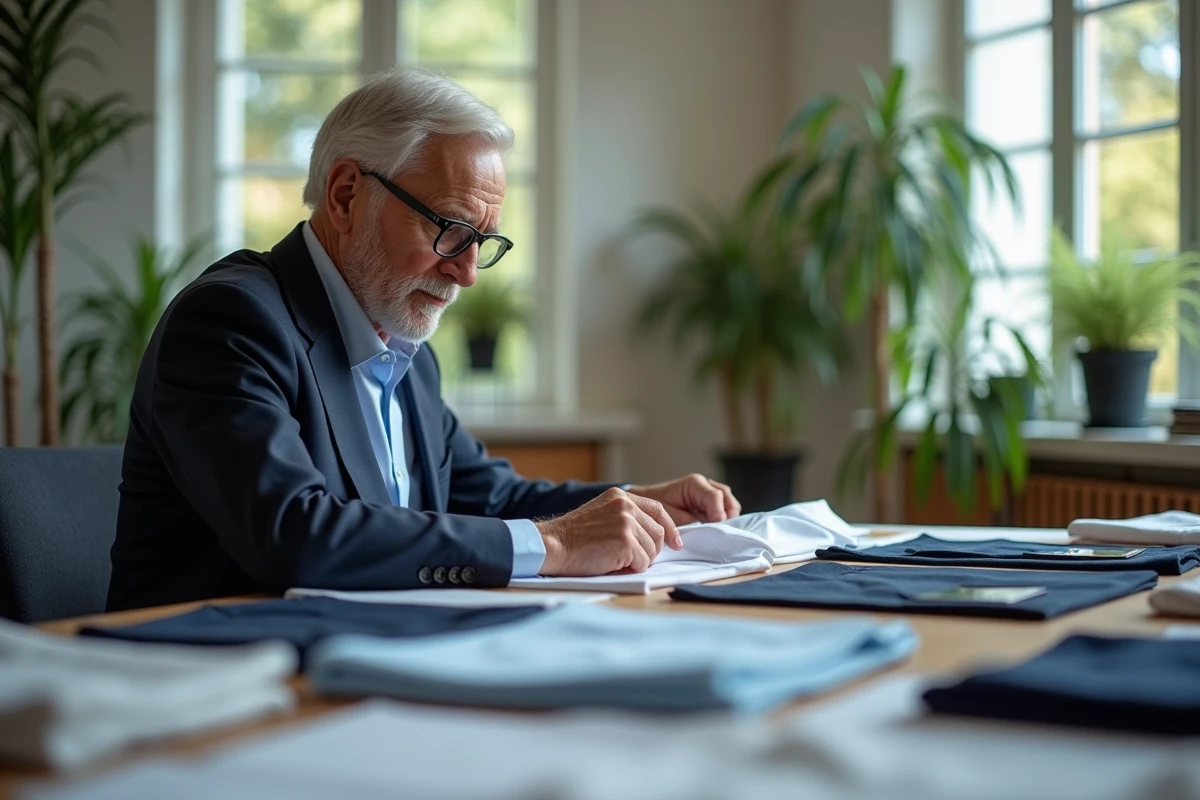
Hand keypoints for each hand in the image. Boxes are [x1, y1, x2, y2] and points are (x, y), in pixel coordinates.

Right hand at [535, 488, 682, 575]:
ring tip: (617, 560)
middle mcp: (626, 506)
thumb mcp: (602, 514)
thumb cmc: (573, 537)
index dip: (669, 528)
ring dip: (639, 561)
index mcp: (621, 496)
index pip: (657, 509)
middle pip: (658, 532)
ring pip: (652, 549)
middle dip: (650, 550)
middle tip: (633, 559)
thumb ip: (625, 517)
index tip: (675, 542)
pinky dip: (631, 568)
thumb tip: (652, 535)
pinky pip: (642, 562)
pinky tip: (613, 564)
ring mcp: (627, 523)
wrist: (552, 544)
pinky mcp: (625, 541)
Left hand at [626, 474, 740, 525]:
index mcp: (694, 484)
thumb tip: (711, 530)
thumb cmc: (655, 511)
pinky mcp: (709, 503)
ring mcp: (708, 492)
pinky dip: (723, 519)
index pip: (715, 496)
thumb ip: (692, 522)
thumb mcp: (671, 518)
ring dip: (726, 517)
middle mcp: (704, 485)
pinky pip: (724, 509)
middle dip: (727, 515)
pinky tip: (714, 528)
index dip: (719, 513)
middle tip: (719, 531)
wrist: (646, 507)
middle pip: (727, 498)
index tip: (718, 528)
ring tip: (716, 530)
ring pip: (729, 503)